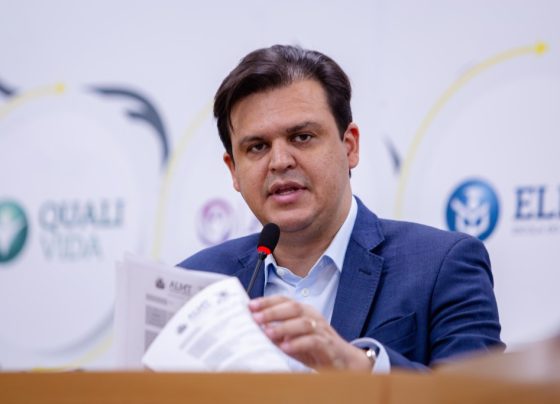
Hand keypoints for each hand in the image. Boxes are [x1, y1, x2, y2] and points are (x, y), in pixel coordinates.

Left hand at [249, 295, 372, 370]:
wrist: (343, 361)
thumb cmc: (313, 348)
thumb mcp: (292, 339)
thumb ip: (276, 333)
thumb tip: (254, 330)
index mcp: (303, 311)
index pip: (284, 300)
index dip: (267, 301)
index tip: (250, 305)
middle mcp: (312, 316)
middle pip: (293, 307)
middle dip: (272, 312)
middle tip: (256, 318)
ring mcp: (321, 329)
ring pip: (303, 323)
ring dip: (284, 327)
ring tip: (268, 333)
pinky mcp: (327, 345)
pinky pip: (313, 341)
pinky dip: (298, 343)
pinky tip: (286, 347)